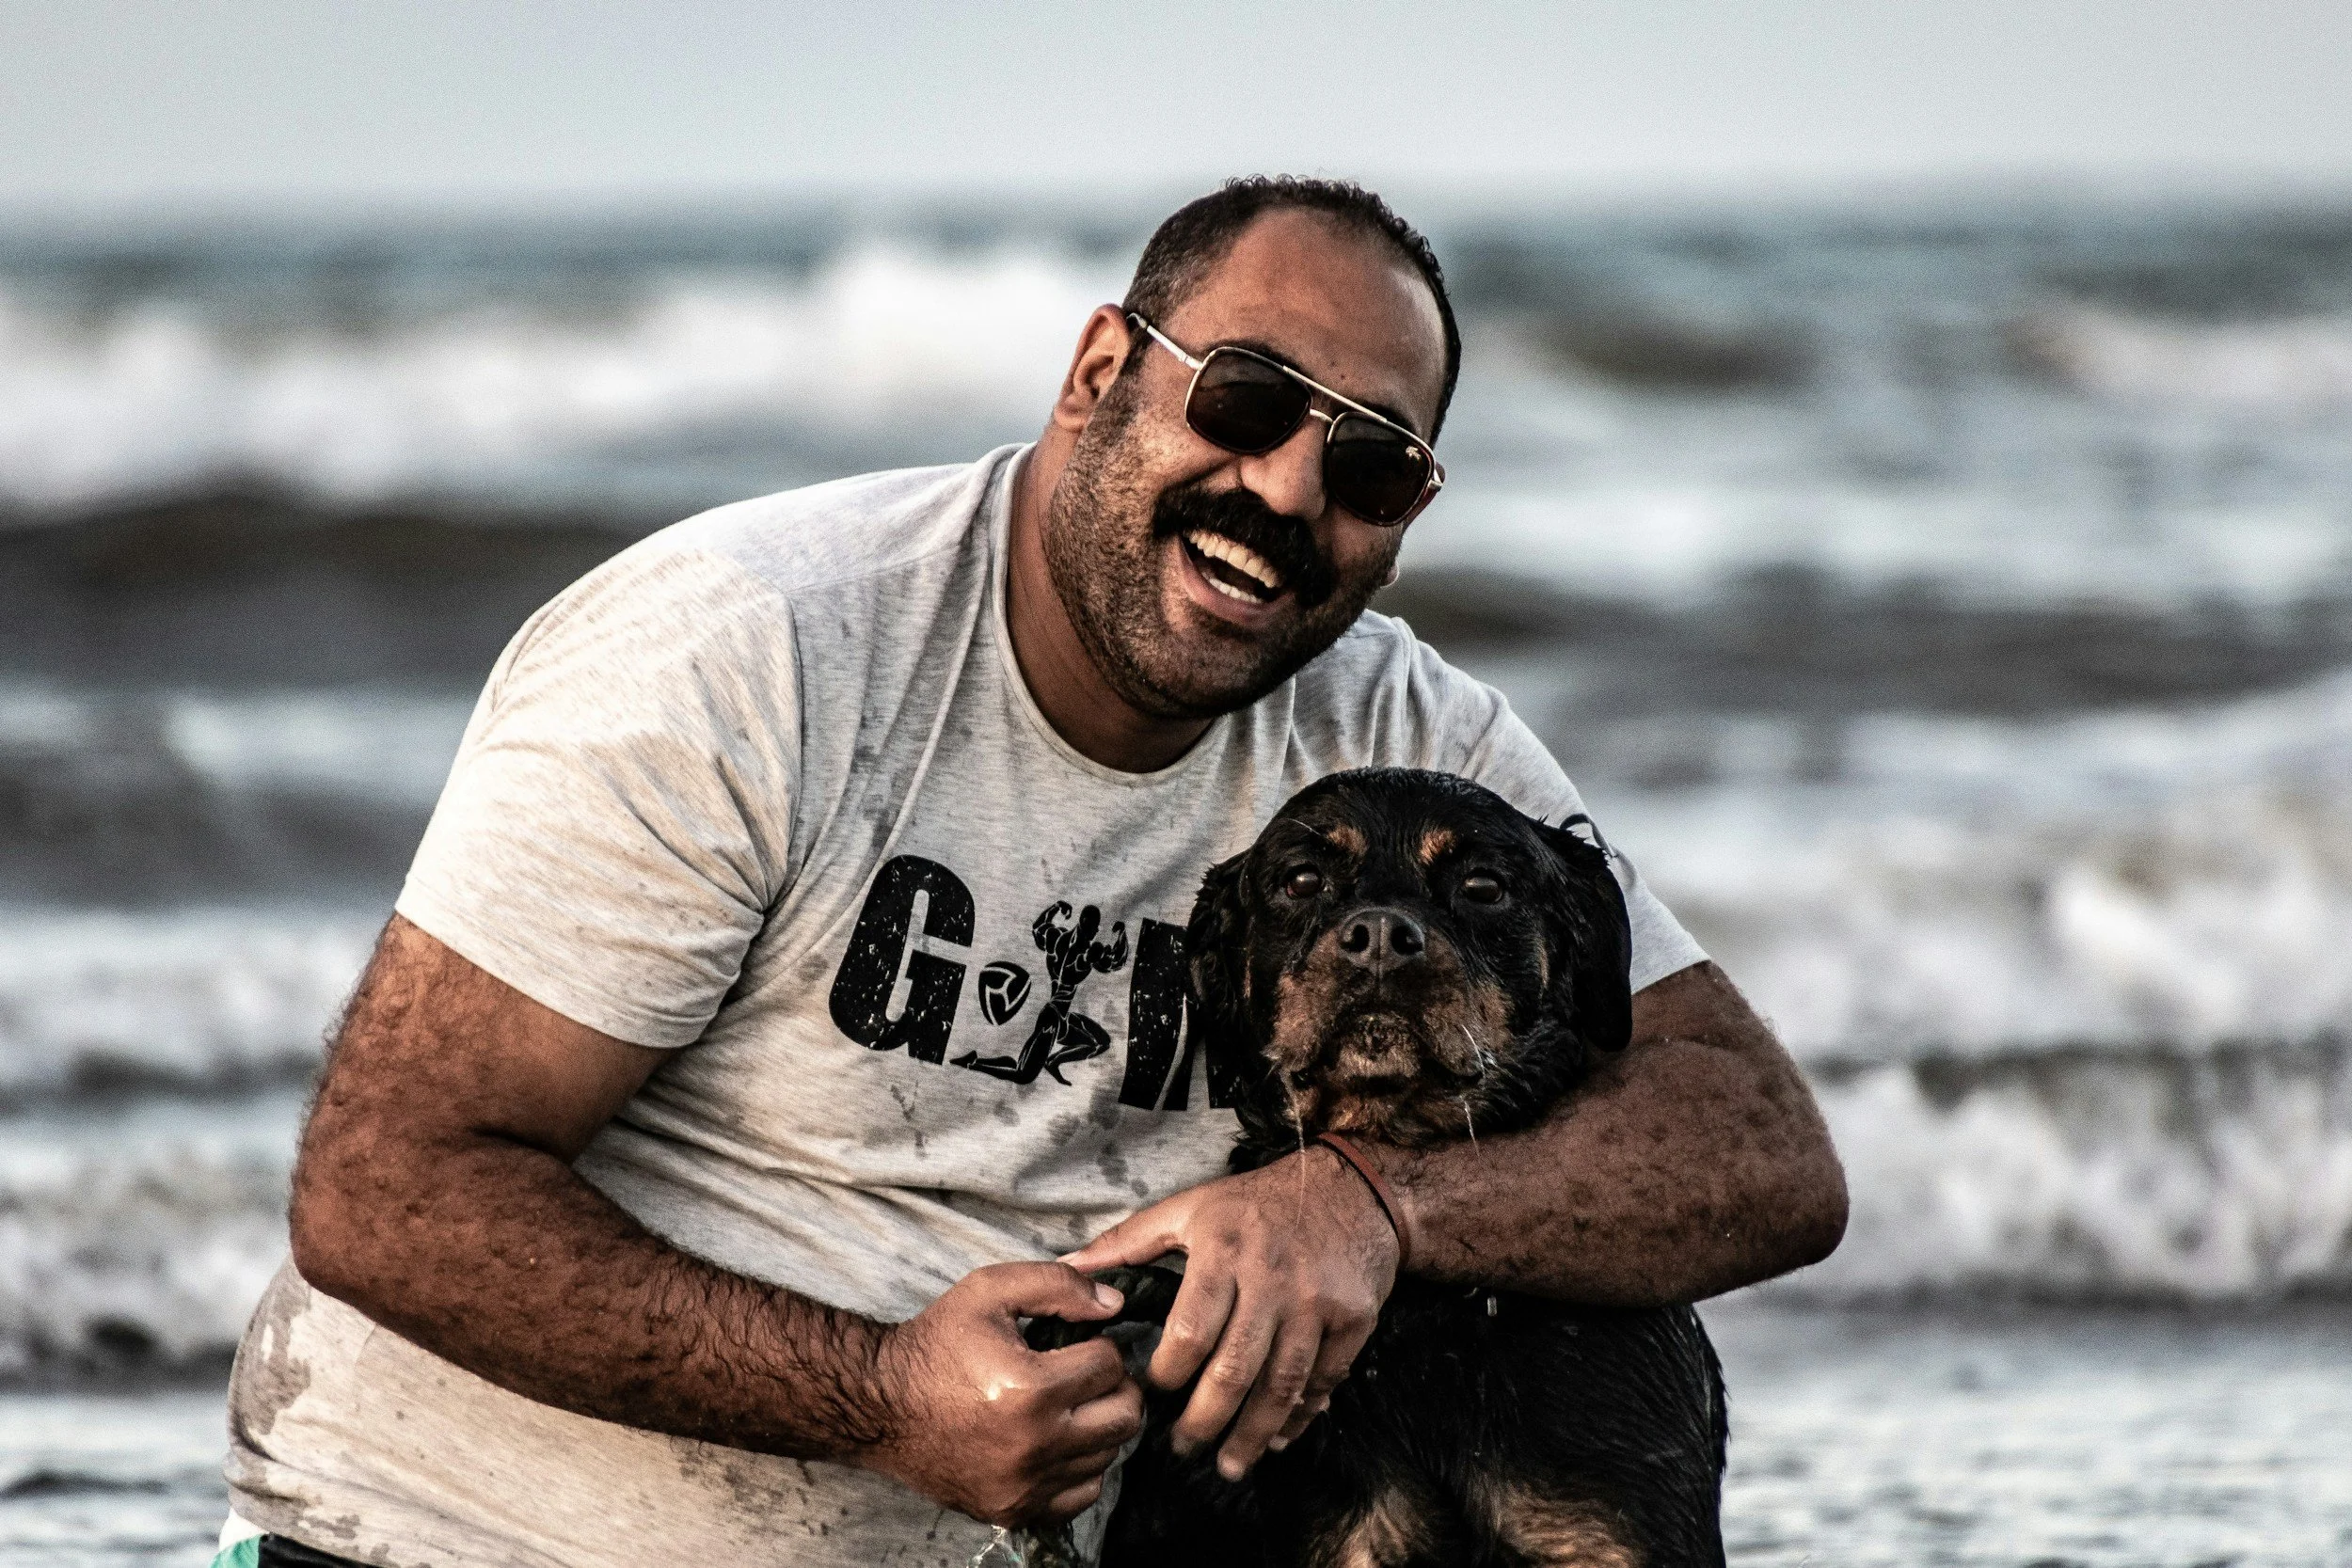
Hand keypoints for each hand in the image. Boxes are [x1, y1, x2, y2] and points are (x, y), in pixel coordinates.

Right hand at [856, 1262, 1143, 1526]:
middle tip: (1086, 1374)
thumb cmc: (936, 1345)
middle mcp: (1034, 1445)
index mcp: (1031, 1388)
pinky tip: (1055, 1441)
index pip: (1111, 1365)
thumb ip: (1059, 1284)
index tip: (1077, 1344)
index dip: (1099, 1345)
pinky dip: (1079, 1468)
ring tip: (1066, 1404)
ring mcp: (1025, 1485)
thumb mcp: (990, 1290)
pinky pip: (1080, 1495)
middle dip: (1114, 1387)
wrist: (880, 1405)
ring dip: (1097, 1425)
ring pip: (1107, 1456)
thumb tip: (1114, 1305)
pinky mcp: (1013, 1510)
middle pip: (1124, 1416)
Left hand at [1060, 1147, 1397, 1479]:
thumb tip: (1072, 1267)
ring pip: (1281, 1383)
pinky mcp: (1353, 1318)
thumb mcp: (1192, 1206)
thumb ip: (1130, 1240)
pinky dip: (1301, 1415)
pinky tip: (1278, 1437)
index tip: (1152, 1394)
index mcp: (1223, 1250)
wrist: (1352, 1189)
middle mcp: (1271, 1277)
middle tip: (1182, 1448)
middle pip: (1234, 1368)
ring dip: (1253, 1433)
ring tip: (1229, 1464)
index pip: (1190, 1330)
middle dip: (1205, 1419)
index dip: (1168, 1373)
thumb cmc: (1259, 1201)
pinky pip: (1324, 1379)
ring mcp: (1316, 1301)